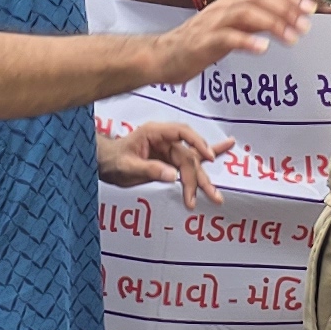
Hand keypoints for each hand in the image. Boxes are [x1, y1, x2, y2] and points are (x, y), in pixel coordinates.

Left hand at [102, 119, 231, 208]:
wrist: (104, 163)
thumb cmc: (113, 161)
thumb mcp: (128, 167)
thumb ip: (150, 169)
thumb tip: (173, 176)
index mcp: (154, 133)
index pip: (182, 132)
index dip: (197, 143)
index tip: (206, 158)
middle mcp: (165, 139)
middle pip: (189, 156)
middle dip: (198, 176)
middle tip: (207, 195)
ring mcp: (169, 149)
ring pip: (191, 164)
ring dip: (202, 181)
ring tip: (215, 196)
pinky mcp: (170, 159)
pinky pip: (191, 159)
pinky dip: (208, 155)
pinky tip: (226, 147)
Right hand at [151, 0, 313, 81]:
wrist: (163, 56)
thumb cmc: (199, 44)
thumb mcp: (232, 29)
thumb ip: (255, 23)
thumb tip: (285, 22)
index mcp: (231, 3)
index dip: (290, 0)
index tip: (311, 10)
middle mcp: (224, 8)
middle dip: (286, 10)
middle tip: (306, 25)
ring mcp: (213, 24)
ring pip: (247, 14)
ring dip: (272, 24)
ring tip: (292, 38)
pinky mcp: (204, 42)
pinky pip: (228, 38)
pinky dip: (247, 41)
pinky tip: (263, 48)